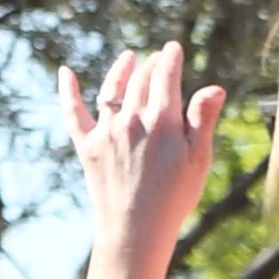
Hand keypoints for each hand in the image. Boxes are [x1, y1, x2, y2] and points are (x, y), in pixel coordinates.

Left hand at [56, 47, 227, 278]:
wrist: (135, 230)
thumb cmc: (174, 198)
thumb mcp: (197, 159)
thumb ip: (202, 120)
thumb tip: (214, 87)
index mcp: (162, 122)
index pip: (166, 76)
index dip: (171, 58)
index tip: (174, 48)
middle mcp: (132, 120)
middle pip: (140, 80)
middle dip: (151, 64)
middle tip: (158, 58)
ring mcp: (107, 132)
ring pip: (112, 89)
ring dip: (121, 69)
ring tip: (129, 57)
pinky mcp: (87, 146)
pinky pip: (73, 112)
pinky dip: (68, 91)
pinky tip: (65, 72)